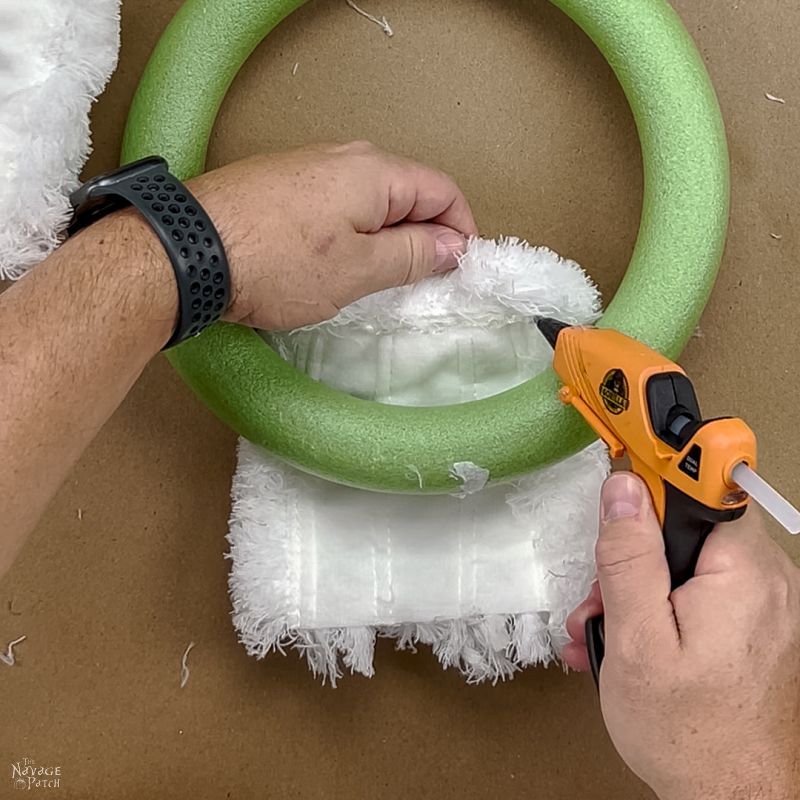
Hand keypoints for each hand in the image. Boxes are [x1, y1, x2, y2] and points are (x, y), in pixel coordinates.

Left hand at [187, 141, 477, 329]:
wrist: (188, 251)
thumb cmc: (273, 262)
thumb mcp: (359, 270)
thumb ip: (414, 255)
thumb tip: (452, 247)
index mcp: (375, 171)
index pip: (443, 190)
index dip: (461, 230)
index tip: (460, 267)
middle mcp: (344, 157)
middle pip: (407, 192)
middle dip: (424, 235)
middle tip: (423, 280)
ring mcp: (308, 168)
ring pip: (370, 200)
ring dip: (386, 236)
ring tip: (377, 279)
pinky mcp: (280, 186)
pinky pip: (335, 205)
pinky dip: (351, 233)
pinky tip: (335, 264)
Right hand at [564, 472, 799, 799]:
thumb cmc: (689, 733)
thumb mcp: (637, 639)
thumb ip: (629, 558)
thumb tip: (623, 490)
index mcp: (743, 574)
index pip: (699, 487)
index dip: (654, 469)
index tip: (624, 437)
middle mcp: (766, 581)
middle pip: (683, 532)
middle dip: (631, 561)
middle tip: (599, 603)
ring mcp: (765, 606)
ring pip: (687, 567)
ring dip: (640, 592)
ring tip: (606, 635)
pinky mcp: (757, 627)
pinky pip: (704, 595)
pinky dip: (665, 610)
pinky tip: (633, 644)